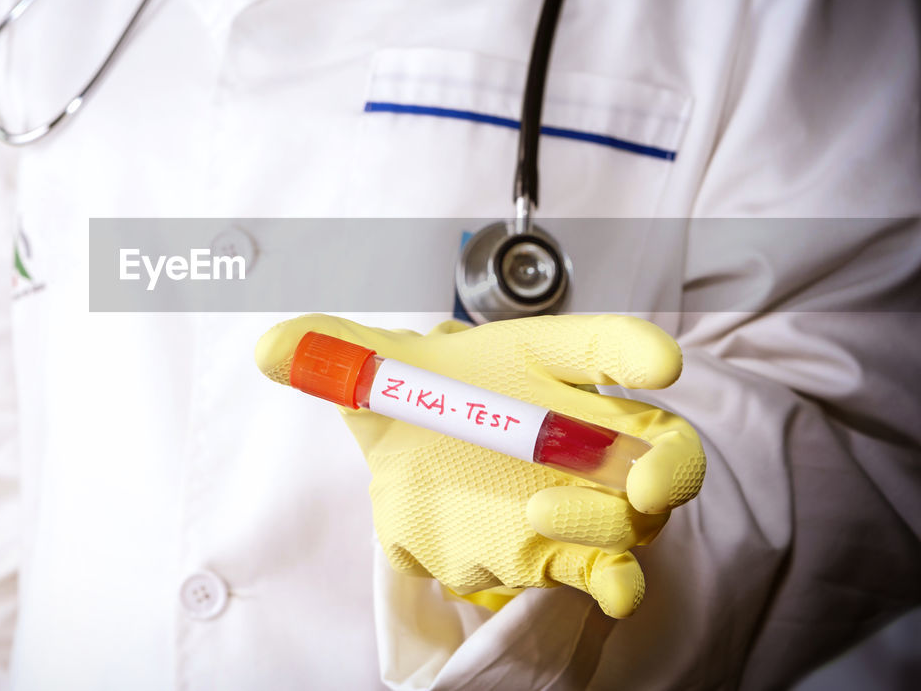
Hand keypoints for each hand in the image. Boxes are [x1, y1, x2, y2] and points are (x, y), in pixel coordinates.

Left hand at [256, 314, 704, 617]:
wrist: (420, 455)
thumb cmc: (426, 400)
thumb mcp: (376, 372)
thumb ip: (332, 353)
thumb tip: (270, 346)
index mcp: (540, 363)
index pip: (598, 345)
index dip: (633, 348)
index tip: (656, 360)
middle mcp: (582, 427)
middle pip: (658, 440)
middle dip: (664, 461)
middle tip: (639, 476)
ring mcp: (582, 493)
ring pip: (634, 513)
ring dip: (606, 521)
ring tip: (540, 516)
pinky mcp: (566, 551)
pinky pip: (612, 569)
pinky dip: (615, 582)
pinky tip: (605, 589)